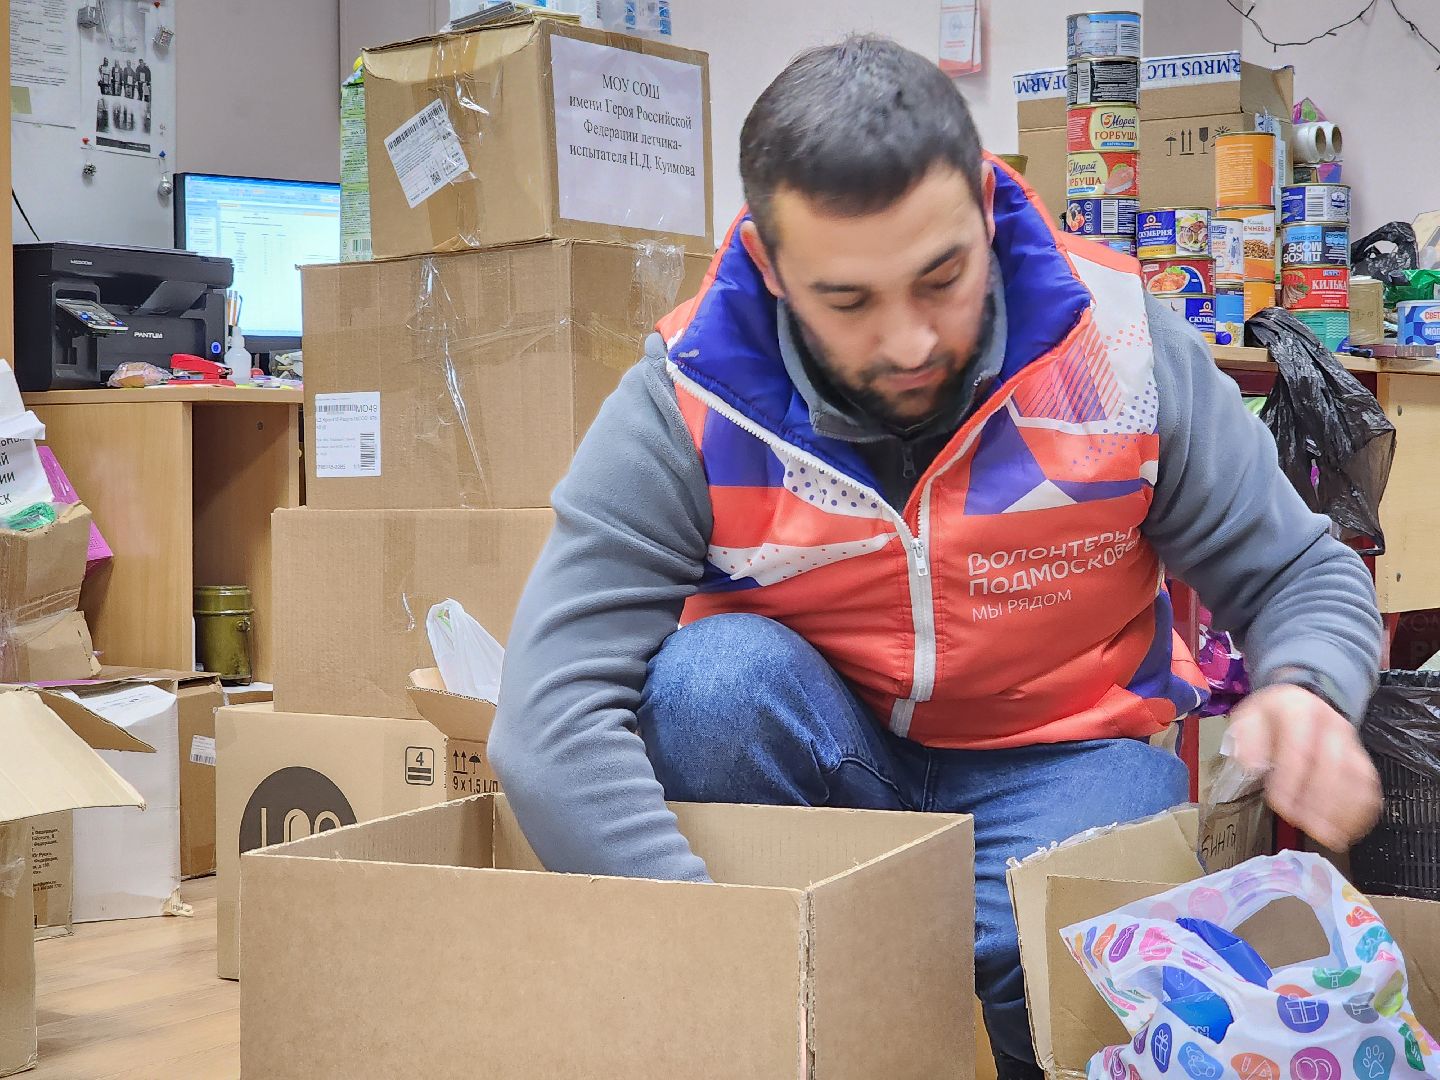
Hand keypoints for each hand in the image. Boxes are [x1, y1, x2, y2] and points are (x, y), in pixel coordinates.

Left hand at [1227, 684, 1381, 850]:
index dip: (1291, 780)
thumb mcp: (1249, 717)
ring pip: (1357, 777)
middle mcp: (1330, 724)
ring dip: (1344, 811)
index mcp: (1298, 710)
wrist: (1301, 700)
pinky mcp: (1362, 758)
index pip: (1299, 748)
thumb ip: (1247, 739)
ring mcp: (1351, 741)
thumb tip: (1251, 764)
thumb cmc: (1271, 716)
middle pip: (1334, 764)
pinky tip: (1349, 830)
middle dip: (1319, 801)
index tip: (1280, 805)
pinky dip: (1362, 810)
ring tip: (1329, 837)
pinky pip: (1370, 785)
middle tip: (1306, 826)